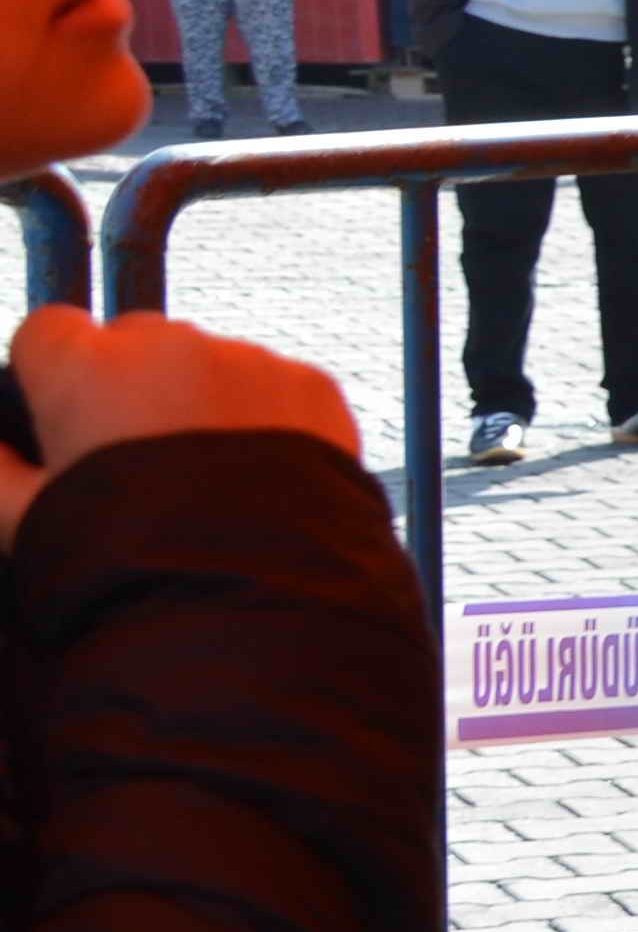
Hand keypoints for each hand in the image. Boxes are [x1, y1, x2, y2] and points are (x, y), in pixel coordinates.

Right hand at [0, 307, 357, 534]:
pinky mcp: (314, 388)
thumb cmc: (115, 562)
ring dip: (204, 401)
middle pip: (137, 342)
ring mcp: (249, 360)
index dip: (54, 376)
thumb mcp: (21, 521)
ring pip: (212, 364)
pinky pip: (278, 390)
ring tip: (211, 485)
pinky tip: (263, 485)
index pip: (50, 331)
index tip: (68, 422)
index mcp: (84, 365)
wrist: (246, 601)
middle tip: (143, 461)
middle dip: (133, 386)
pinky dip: (268, 423)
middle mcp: (169, 343)